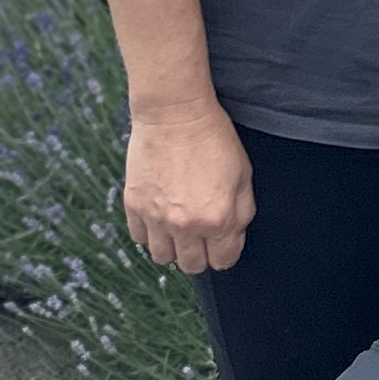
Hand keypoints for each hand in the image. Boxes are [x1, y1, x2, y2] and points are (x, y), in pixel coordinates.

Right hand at [123, 103, 255, 276]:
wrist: (175, 114)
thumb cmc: (214, 140)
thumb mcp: (244, 175)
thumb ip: (241, 213)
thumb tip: (233, 237)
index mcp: (218, 219)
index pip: (223, 261)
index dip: (225, 253)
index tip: (222, 243)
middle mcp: (186, 225)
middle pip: (192, 265)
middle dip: (200, 255)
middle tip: (202, 236)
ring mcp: (156, 217)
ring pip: (163, 258)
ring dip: (173, 248)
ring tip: (179, 229)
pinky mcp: (134, 206)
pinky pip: (139, 238)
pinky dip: (150, 232)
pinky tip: (160, 215)